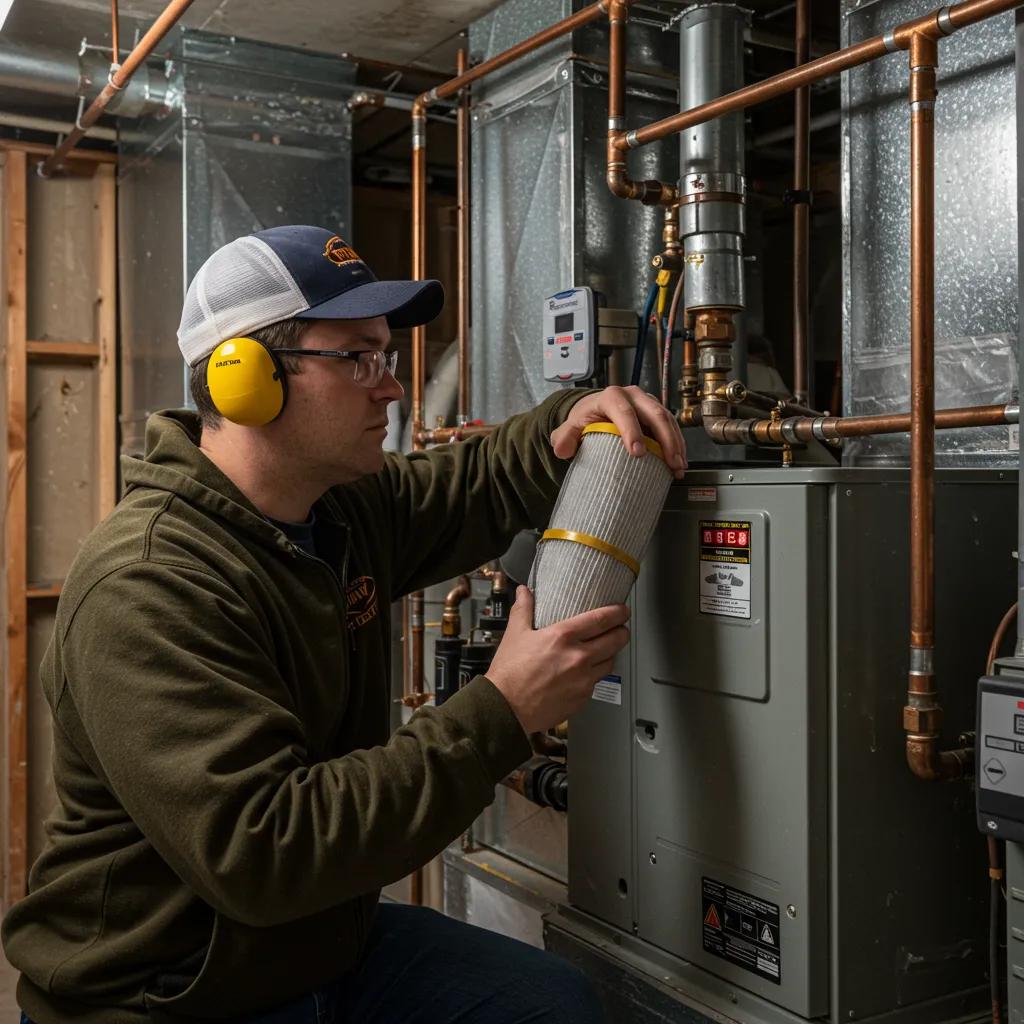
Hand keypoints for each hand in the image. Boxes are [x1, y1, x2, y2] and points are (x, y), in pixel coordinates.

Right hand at [486, 587, 629, 734]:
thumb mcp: (515, 634)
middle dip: (622, 632)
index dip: (617, 613)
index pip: (601, 619)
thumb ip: (523, 609)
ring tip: (606, 649)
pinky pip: (597, 682)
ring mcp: (583, 680)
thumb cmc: (509, 672)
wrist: (506, 708)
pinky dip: (596, 674)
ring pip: (610, 662)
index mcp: (563, 636)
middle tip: (621, 628)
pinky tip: (587, 671)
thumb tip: (524, 591)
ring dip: (611, 653)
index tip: (623, 610)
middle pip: (615, 640)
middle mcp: (578, 657)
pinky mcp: (582, 698)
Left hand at [550, 385, 686, 477]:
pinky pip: (671, 426)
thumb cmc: (585, 419)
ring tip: (678, 466)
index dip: (632, 432)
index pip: (623, 411)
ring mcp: (647, 402)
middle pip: (654, 413)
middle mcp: (633, 395)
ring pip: (667, 419)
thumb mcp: (571, 426)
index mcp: (610, 396)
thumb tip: (562, 450)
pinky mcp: (656, 412)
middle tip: (670, 462)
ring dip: (675, 443)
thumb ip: (564, 437)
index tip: (638, 453)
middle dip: (665, 439)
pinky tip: (679, 461)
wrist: (595, 411)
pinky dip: (677, 443)